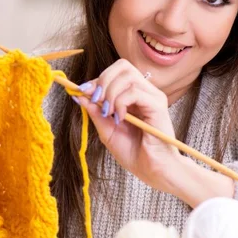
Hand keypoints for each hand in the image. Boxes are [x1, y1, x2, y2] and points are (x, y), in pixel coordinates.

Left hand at [73, 59, 181, 192]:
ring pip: (127, 76)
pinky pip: (134, 91)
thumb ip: (95, 112)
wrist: (152, 171)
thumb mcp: (107, 131)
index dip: (97, 79)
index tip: (82, 92)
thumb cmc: (134, 153)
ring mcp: (153, 97)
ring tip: (109, 114)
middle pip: (122, 66)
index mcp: (134, 95)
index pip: (115, 72)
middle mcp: (146, 92)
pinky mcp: (158, 105)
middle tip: (97, 101)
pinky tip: (120, 118)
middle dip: (103, 81)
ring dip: (110, 94)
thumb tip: (79, 95)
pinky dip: (121, 103)